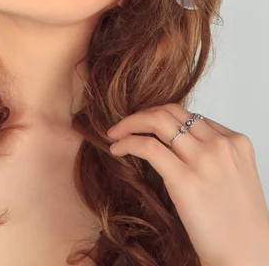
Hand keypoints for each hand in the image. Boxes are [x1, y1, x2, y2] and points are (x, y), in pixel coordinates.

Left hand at [106, 103, 268, 265]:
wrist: (247, 257)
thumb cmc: (238, 224)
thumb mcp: (235, 176)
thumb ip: (213, 155)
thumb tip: (178, 146)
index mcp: (236, 142)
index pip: (191, 115)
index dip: (162, 117)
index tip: (146, 126)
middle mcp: (221, 145)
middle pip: (172, 111)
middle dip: (143, 114)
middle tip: (124, 124)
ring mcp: (204, 160)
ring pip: (157, 121)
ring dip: (130, 123)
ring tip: (115, 133)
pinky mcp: (185, 180)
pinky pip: (148, 147)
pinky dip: (127, 142)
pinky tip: (117, 149)